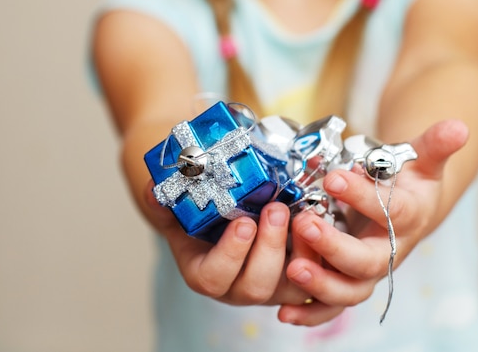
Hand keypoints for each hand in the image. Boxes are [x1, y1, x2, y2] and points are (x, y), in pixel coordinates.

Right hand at [143, 182, 310, 305]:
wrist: (221, 218)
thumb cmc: (200, 218)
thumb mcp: (178, 209)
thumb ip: (165, 202)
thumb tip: (155, 190)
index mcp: (206, 274)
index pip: (214, 278)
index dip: (231, 254)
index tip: (243, 222)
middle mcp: (238, 287)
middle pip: (255, 286)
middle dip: (269, 247)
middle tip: (276, 209)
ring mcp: (270, 285)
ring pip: (291, 287)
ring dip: (301, 252)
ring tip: (304, 215)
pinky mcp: (296, 276)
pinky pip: (316, 277)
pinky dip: (322, 254)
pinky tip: (322, 221)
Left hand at [278, 119, 468, 324]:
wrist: (409, 207)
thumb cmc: (410, 182)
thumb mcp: (423, 159)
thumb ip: (435, 144)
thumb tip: (458, 127)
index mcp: (408, 218)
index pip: (391, 211)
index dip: (364, 197)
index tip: (334, 176)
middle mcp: (390, 251)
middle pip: (367, 261)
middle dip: (335, 246)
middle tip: (305, 223)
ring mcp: (368, 271)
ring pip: (350, 290)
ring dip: (321, 283)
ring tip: (293, 268)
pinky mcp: (348, 281)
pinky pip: (332, 306)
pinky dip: (311, 313)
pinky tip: (285, 314)